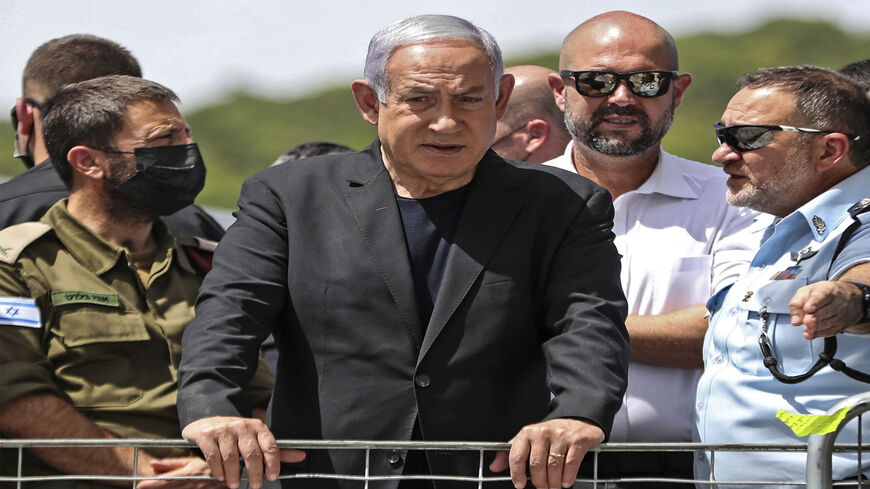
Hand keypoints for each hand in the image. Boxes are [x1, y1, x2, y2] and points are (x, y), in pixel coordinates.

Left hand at [137, 457, 223, 488]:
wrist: (233, 473)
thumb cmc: (212, 464)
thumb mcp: (193, 461)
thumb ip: (173, 464)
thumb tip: (153, 464)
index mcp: (191, 472)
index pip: (169, 480)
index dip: (154, 483)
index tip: (141, 485)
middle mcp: (194, 484)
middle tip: (142, 488)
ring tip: (152, 488)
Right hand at [181, 416, 305, 488]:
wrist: (205, 424)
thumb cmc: (234, 435)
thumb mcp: (256, 439)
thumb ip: (275, 450)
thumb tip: (300, 456)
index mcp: (257, 427)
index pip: (270, 445)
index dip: (273, 463)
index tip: (272, 477)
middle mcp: (241, 426)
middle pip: (252, 454)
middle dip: (255, 473)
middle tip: (255, 485)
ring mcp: (224, 429)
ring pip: (232, 458)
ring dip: (234, 475)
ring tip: (234, 484)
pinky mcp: (207, 435)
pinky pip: (214, 457)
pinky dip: (218, 470)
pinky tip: (221, 476)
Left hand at [489, 418, 603, 488]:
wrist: (578, 420)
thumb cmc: (551, 433)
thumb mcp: (529, 440)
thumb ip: (510, 453)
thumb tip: (494, 467)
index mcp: (528, 433)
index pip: (517, 455)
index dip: (516, 474)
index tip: (519, 484)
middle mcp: (543, 432)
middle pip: (536, 465)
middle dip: (539, 482)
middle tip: (542, 488)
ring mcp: (560, 436)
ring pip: (553, 467)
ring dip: (553, 483)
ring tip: (554, 486)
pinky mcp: (577, 441)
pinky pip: (570, 464)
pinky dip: (567, 477)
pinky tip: (565, 482)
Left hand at [789, 281, 863, 338]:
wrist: (847, 297)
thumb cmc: (823, 293)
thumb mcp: (806, 292)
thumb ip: (797, 304)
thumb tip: (795, 320)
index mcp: (828, 290)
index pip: (822, 295)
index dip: (814, 303)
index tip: (807, 308)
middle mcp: (838, 302)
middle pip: (826, 311)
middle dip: (814, 318)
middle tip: (806, 320)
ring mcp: (841, 315)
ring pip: (828, 323)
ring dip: (815, 328)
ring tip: (806, 327)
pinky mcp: (840, 326)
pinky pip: (829, 332)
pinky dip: (818, 334)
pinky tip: (809, 333)